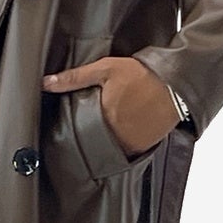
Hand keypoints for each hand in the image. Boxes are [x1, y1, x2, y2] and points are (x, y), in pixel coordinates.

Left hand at [41, 56, 179, 158]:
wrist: (175, 84)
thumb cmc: (141, 75)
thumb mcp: (106, 69)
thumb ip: (75, 77)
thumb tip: (47, 82)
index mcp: (103, 117)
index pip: (78, 131)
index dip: (72, 130)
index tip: (68, 127)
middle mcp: (116, 135)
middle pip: (92, 143)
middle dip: (87, 137)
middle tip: (86, 128)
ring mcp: (131, 144)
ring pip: (108, 150)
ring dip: (104, 143)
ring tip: (103, 132)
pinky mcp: (143, 148)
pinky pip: (125, 153)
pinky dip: (120, 146)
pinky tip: (120, 134)